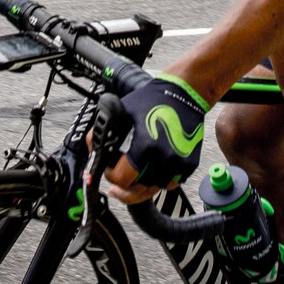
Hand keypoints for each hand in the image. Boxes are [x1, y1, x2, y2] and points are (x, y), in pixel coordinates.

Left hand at [102, 76, 207, 201]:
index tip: (110, 171)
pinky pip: (171, 184)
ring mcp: (179, 162)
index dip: (111, 177)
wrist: (183, 93)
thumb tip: (93, 151)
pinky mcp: (190, 164)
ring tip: (134, 178)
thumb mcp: (121, 110)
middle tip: (117, 188)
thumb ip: (102, 131)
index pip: (123, 179)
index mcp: (145, 145)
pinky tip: (152, 172)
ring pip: (155, 189)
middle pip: (139, 190)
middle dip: (125, 188)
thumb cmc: (153, 99)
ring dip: (143, 186)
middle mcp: (164, 157)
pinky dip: (161, 182)